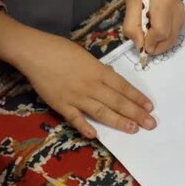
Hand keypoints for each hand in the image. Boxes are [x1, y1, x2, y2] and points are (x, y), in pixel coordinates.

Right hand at [17, 30, 155, 138]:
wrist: (34, 52)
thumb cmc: (60, 49)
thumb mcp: (85, 55)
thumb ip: (99, 69)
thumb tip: (112, 77)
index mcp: (98, 71)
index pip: (123, 87)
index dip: (138, 98)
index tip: (150, 107)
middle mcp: (91, 85)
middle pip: (117, 101)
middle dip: (136, 113)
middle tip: (151, 124)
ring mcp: (76, 96)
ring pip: (101, 111)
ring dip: (118, 121)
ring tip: (133, 129)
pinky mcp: (61, 105)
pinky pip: (75, 118)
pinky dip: (85, 127)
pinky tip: (96, 135)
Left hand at [123, 0, 184, 55]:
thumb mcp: (129, 10)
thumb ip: (133, 30)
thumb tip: (141, 47)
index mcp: (163, 4)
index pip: (161, 31)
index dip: (152, 43)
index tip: (144, 48)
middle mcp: (177, 9)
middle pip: (170, 38)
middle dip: (158, 47)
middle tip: (147, 49)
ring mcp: (182, 13)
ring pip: (174, 38)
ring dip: (162, 44)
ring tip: (151, 40)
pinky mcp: (183, 15)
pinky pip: (175, 33)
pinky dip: (166, 38)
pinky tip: (157, 34)